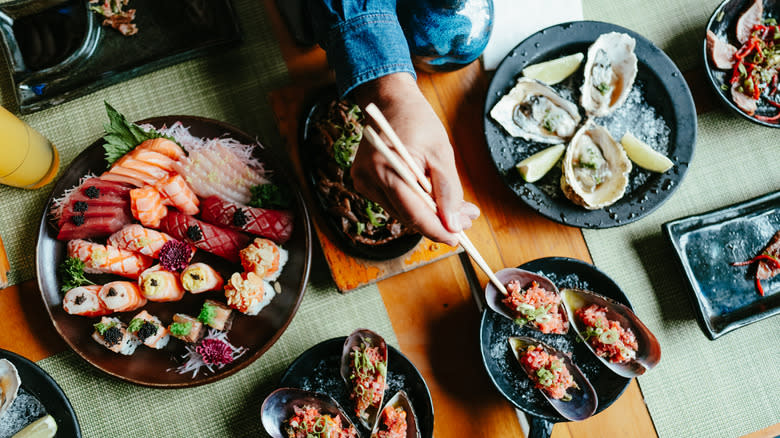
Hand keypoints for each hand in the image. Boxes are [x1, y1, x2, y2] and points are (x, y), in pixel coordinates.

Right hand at [351, 73, 479, 245]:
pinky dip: (414, 205)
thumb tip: (454, 223)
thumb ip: (448, 191)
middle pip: (407, 217)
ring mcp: (363, 182)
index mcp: (387, 169)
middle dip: (438, 222)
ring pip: (401, 213)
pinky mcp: (364, 183)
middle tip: (466, 219)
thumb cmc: (417, 121)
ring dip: (428, 215)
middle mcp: (369, 179)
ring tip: (455, 209)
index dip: (437, 230)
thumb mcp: (442, 153)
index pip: (413, 213)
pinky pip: (393, 203)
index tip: (457, 238)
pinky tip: (431, 198)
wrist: (391, 102)